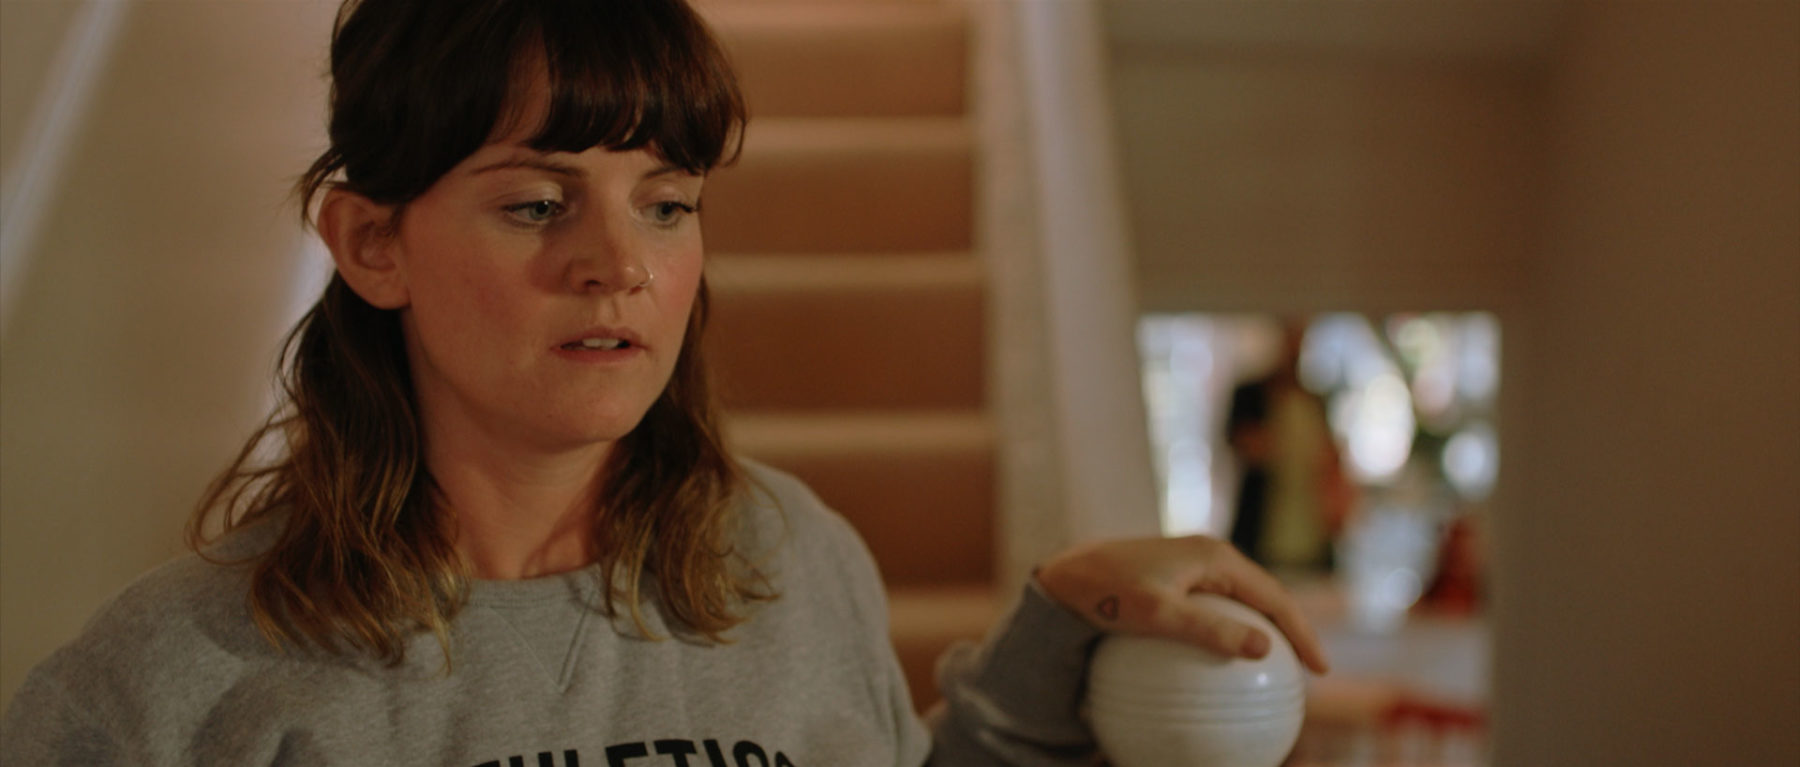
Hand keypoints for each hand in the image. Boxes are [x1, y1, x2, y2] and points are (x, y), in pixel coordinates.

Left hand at [1034, 536, 1329, 673]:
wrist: (1066, 575)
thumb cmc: (1106, 593)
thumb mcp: (1156, 614)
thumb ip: (1208, 629)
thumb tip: (1264, 647)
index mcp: (1215, 556)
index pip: (1275, 596)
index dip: (1303, 632)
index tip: (1320, 670)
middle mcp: (1212, 556)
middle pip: (1267, 596)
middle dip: (1292, 632)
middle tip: (1309, 674)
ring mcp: (1196, 566)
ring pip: (1245, 602)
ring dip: (1266, 631)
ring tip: (1279, 670)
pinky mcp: (1180, 580)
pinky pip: (1219, 609)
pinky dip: (1234, 633)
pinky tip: (1230, 665)